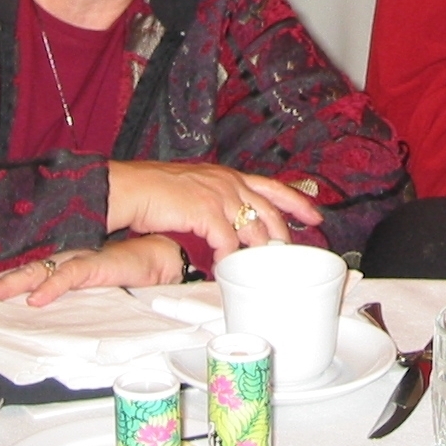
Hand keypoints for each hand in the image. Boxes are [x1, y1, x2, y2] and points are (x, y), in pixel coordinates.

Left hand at [0, 235, 182, 305]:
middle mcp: (62, 257)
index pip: (19, 270)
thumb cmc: (126, 269)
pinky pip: (70, 276)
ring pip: (36, 271)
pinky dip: (52, 287)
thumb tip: (37, 306)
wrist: (159, 256)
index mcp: (59, 261)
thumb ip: (65, 289)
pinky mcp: (96, 264)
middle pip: (17, 270)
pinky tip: (36, 299)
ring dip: (9, 284)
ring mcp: (77, 259)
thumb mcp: (89, 282)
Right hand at [106, 160, 322, 259]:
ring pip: (253, 229)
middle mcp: (228, 182)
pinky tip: (225, 270)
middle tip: (291, 255)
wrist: (130, 189)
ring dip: (258, 252)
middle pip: (269, 210)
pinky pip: (227, 243)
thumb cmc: (155, 192)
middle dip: (284, 235)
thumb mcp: (194, 189)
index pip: (271, 186)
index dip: (296, 201)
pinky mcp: (205, 212)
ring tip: (261, 270)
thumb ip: (214, 201)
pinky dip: (229, 259)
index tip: (315, 216)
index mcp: (227, 176)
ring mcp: (218, 195)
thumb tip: (227, 226)